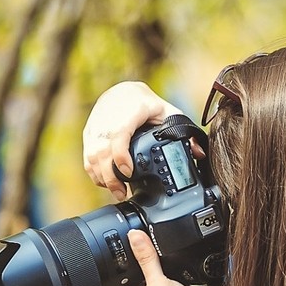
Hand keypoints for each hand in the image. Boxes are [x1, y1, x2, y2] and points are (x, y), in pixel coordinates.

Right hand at [82, 82, 184, 200]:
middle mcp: (108, 119)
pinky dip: (94, 172)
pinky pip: (87, 156)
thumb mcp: (167, 113)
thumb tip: (199, 154)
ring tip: (115, 191)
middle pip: (102, 152)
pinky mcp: (89, 134)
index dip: (120, 156)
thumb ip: (183, 132)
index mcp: (129, 112)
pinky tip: (105, 182)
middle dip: (110, 176)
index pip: (118, 135)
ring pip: (92, 156)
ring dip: (101, 177)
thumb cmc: (143, 103)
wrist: (120, 92)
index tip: (128, 172)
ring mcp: (96, 127)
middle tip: (121, 192)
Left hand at [91, 230, 222, 285]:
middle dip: (100, 266)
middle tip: (94, 245)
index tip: (75, 266)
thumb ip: (147, 261)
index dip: (81, 283)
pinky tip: (148, 249)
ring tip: (116, 242)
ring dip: (123, 262)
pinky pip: (147, 271)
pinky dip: (145, 261)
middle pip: (108, 281)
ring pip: (127, 274)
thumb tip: (133, 235)